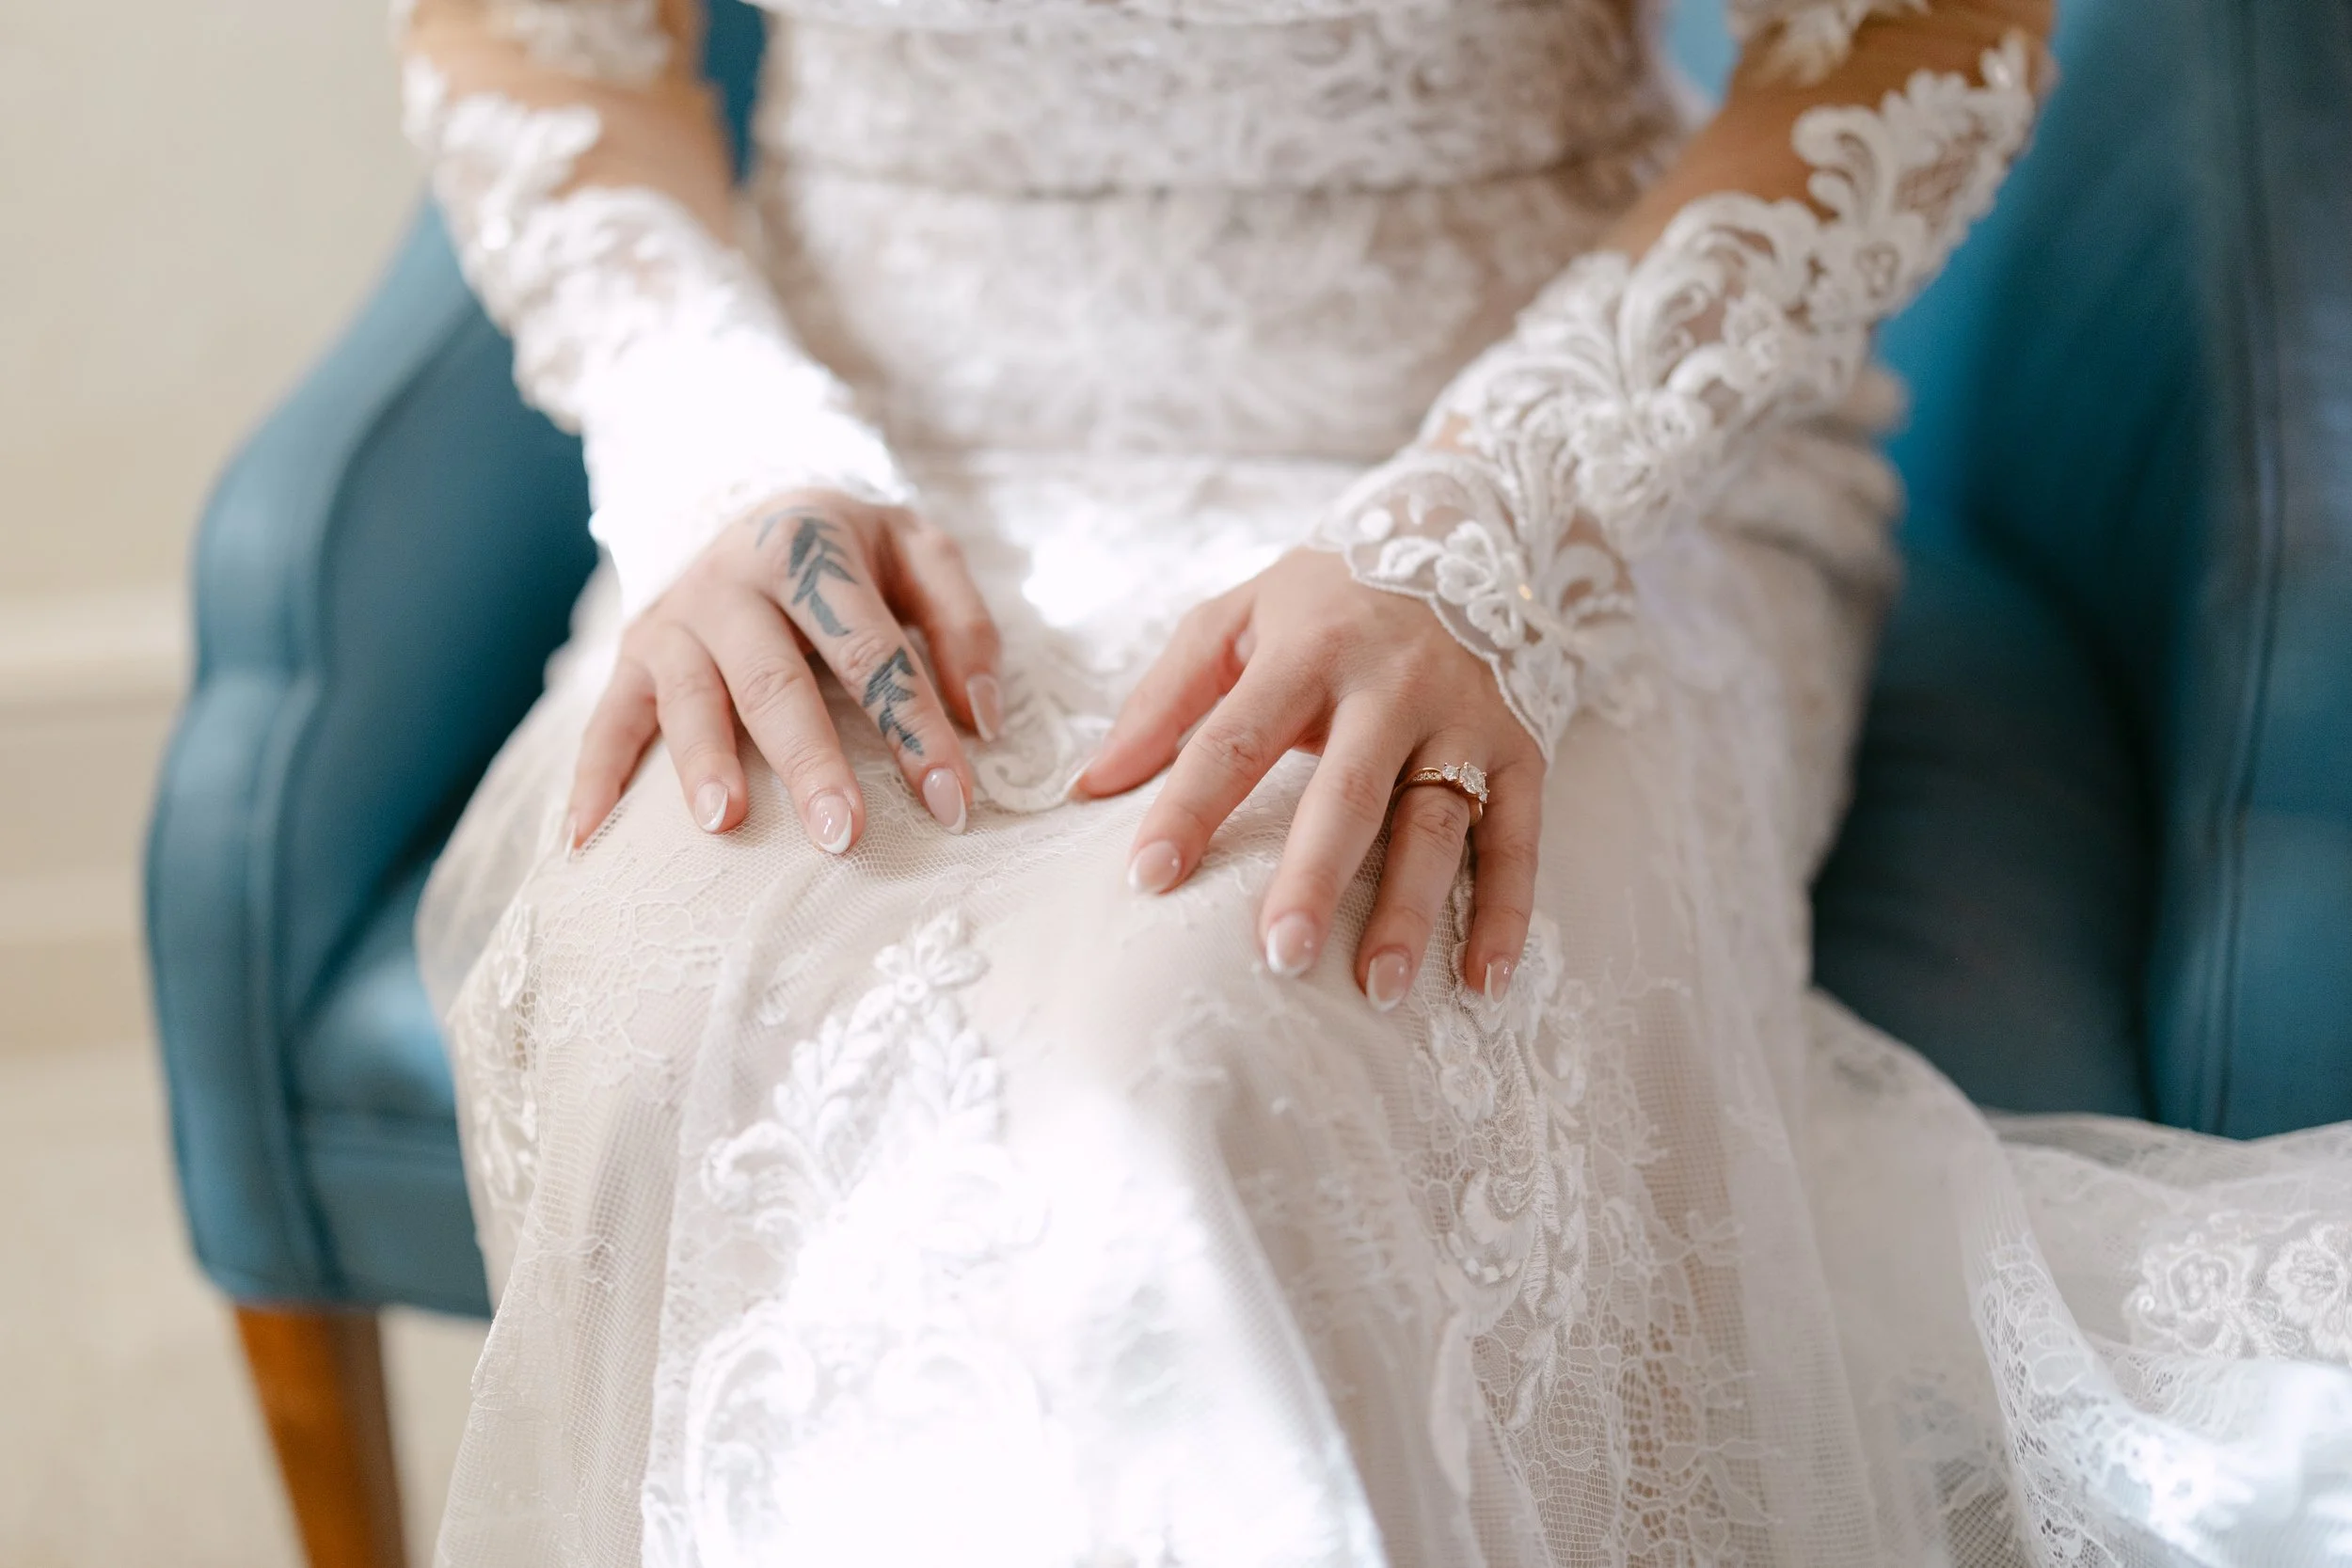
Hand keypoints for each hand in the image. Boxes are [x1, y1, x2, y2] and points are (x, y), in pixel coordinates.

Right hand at [568, 490, 1003, 853]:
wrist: (756, 505)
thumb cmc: (853, 553)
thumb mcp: (921, 555)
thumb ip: (965, 627)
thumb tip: (984, 719)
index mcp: (813, 549)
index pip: (871, 650)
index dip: (914, 727)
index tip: (953, 802)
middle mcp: (735, 581)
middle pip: (775, 681)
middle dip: (810, 762)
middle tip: (842, 834)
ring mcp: (677, 619)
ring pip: (690, 699)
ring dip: (704, 764)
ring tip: (726, 824)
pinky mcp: (633, 653)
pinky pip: (607, 719)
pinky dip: (593, 779)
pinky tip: (589, 839)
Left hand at [1079, 548, 1542, 1007]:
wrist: (1464, 534)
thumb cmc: (1326, 600)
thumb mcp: (1236, 618)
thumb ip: (1164, 699)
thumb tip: (1089, 787)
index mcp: (1309, 649)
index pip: (1236, 738)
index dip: (1190, 807)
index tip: (1148, 877)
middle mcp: (1392, 685)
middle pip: (1348, 792)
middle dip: (1314, 876)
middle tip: (1279, 954)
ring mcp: (1465, 719)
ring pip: (1436, 825)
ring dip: (1411, 911)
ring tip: (1378, 988)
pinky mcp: (1523, 749)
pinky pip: (1518, 839)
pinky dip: (1507, 910)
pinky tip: (1483, 977)